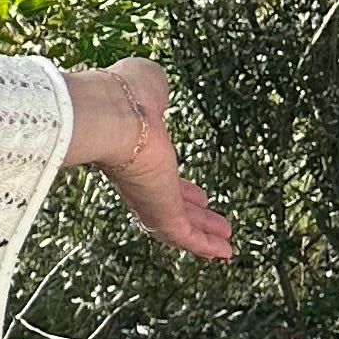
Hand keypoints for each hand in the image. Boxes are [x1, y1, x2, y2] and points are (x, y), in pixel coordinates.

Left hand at [63, 58, 232, 263]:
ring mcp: (147, 197)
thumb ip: (154, 92)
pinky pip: (182, 234)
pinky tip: (224, 253)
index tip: (197, 194)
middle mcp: (137, 177)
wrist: (112, 113)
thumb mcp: (147, 85)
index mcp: (134, 149)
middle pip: (168, 202)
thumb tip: (156, 90)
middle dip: (193, 213)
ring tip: (226, 244)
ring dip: (203, 234)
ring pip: (178, 223)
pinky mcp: (158, 211)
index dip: (179, 186)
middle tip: (213, 222)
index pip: (158, 174)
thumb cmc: (124, 93)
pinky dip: (203, 245)